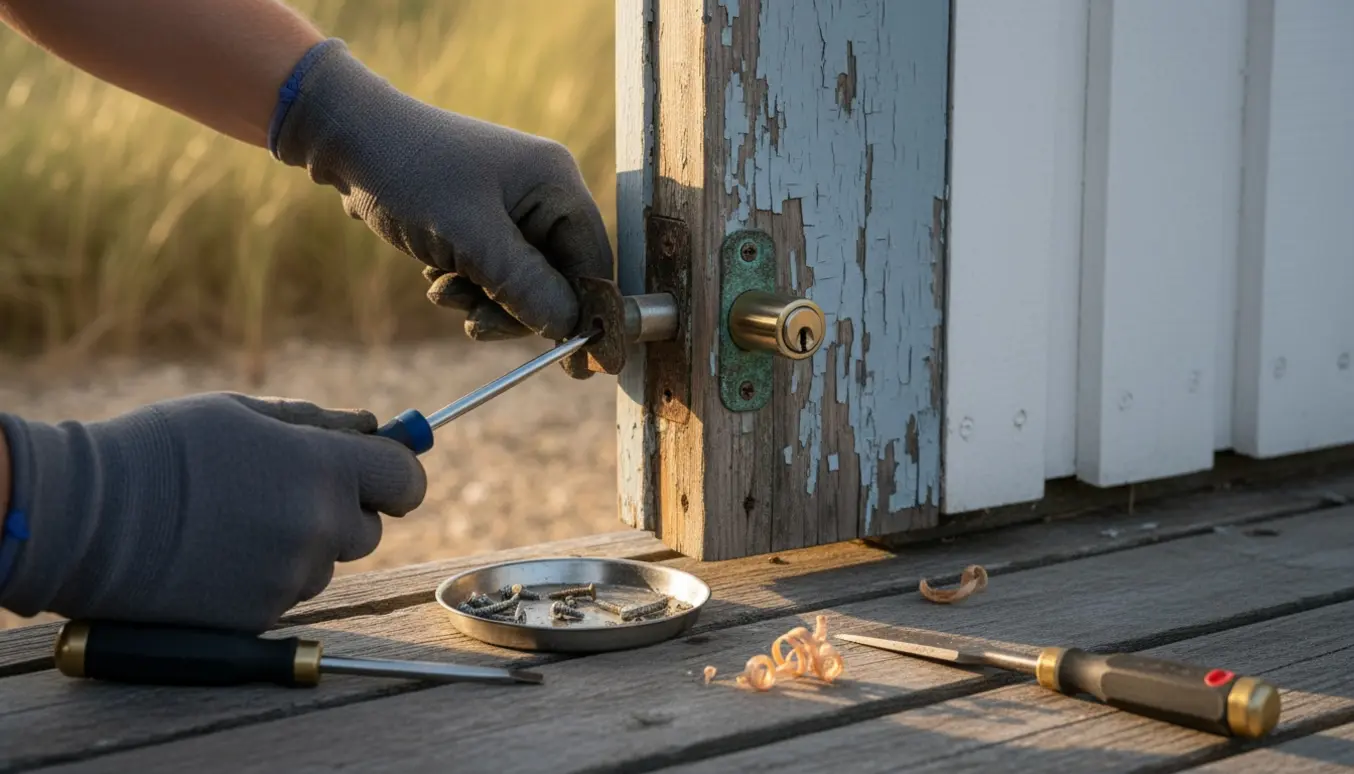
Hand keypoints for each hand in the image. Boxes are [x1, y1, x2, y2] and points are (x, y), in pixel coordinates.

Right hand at [0, 393, 425, 632]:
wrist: (87, 516)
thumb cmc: (164, 449)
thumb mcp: (244, 413)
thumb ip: (320, 422)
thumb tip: (375, 426)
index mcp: (323, 468)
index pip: (406, 481)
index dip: (398, 477)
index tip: (383, 475)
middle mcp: (318, 526)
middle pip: (369, 529)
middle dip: (343, 511)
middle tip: (288, 492)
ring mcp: (290, 575)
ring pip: (326, 564)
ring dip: (302, 546)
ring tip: (238, 522)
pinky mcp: (260, 616)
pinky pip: (288, 594)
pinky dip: (268, 577)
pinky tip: (222, 554)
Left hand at [272, 39, 612, 341]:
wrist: (346, 138)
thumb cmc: (410, 174)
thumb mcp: (471, 239)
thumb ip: (525, 285)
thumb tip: (569, 327)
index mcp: (556, 184)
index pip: (593, 264)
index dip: (587, 315)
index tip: (578, 366)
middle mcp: (543, 193)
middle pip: (558, 279)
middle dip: (515, 308)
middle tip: (475, 326)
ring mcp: (513, 206)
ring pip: (522, 281)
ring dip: (484, 299)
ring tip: (440, 289)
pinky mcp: (482, 218)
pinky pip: (494, 270)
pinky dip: (469, 284)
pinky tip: (435, 275)